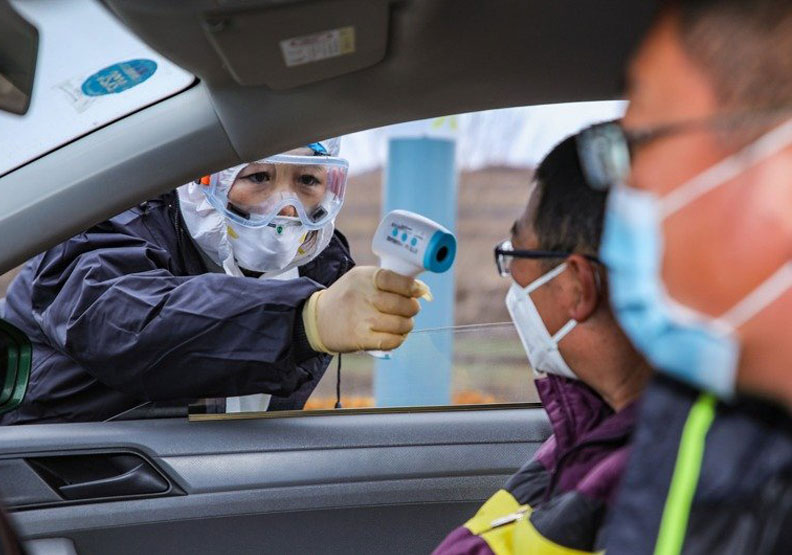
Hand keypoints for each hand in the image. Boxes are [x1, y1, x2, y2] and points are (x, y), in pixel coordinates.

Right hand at [302, 266, 428, 352]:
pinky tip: (394, 335)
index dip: (412, 287)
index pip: (396, 280)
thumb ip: (388, 281)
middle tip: (409, 310)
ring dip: (407, 325)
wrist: (318, 319)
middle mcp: (363, 297)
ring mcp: (361, 319)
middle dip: (412, 308)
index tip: (419, 291)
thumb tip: (421, 289)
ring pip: (401, 324)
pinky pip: (392, 341)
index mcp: (364, 277)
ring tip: (402, 323)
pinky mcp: (360, 338)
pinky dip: (398, 339)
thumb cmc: (347, 297)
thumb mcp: (361, 279)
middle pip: (403, 304)